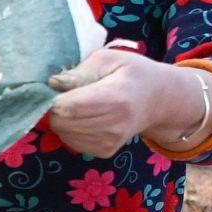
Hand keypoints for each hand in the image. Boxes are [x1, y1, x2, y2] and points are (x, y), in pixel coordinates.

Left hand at [46, 49, 201, 157]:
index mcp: (116, 98)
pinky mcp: (104, 152)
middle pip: (62, 122)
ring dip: (62, 118)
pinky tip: (85, 117)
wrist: (157, 100)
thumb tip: (54, 83)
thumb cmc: (130, 73)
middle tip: (68, 94)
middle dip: (55, 108)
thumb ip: (81, 71)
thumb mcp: (108, 59)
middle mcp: (114, 126)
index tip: (58, 86)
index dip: (55, 97)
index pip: (69, 107)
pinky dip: (71, 129)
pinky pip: (71, 142)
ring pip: (63, 133)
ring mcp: (110, 142)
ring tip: (80, 104)